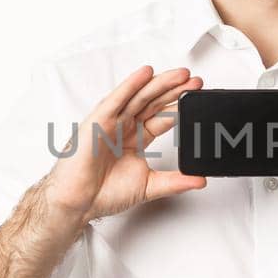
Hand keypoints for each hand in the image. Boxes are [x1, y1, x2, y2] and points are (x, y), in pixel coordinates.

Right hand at [46, 65, 205, 223]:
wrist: (78, 203)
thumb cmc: (103, 193)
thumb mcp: (149, 186)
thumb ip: (175, 182)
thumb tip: (199, 180)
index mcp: (136, 138)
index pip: (162, 117)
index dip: (179, 106)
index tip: (197, 97)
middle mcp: (124, 127)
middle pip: (153, 102)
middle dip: (174, 90)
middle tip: (195, 80)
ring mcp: (111, 122)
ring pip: (139, 97)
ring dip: (159, 83)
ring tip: (180, 74)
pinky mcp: (97, 121)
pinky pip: (116, 100)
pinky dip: (130, 86)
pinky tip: (144, 74)